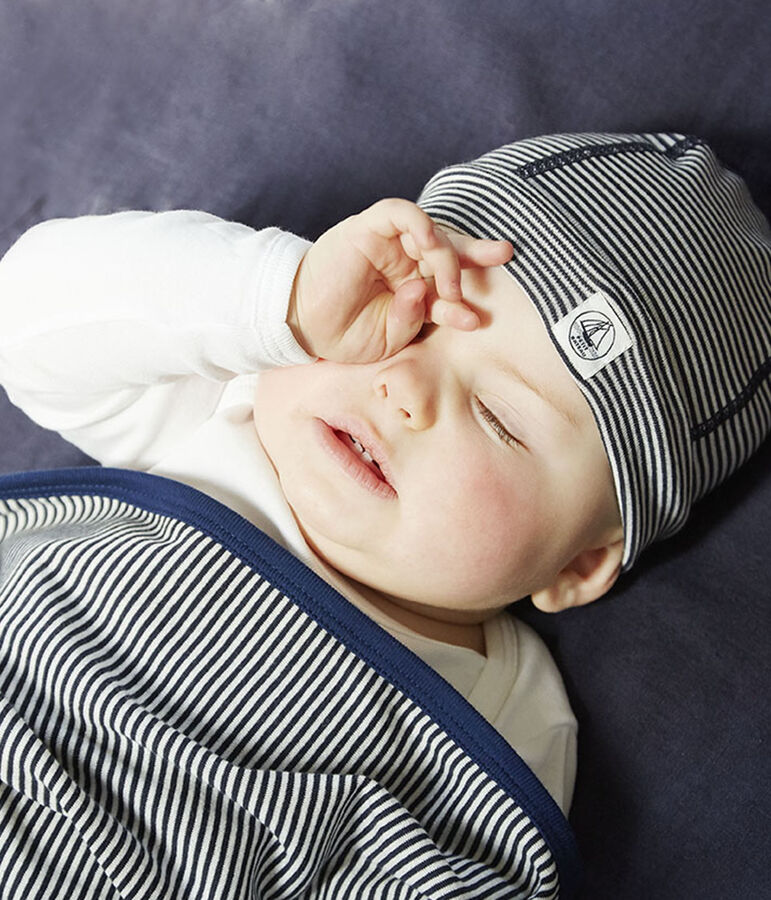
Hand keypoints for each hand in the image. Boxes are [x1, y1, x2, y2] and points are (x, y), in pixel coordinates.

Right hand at [286, 197, 513, 362]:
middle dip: (479, 253)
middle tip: (503, 254)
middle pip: (450, 251)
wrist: (303, 325)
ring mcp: (389, 245)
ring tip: (446, 285)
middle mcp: (406, 263)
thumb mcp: (388, 339)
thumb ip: (411, 320)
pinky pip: (401, 214)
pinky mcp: (368, 229)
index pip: (450, 287)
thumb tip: (421, 291)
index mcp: (415, 289)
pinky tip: (430, 242)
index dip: (464, 301)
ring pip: (431, 233)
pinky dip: (420, 223)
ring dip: (447, 255)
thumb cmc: (345, 335)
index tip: (475, 320)